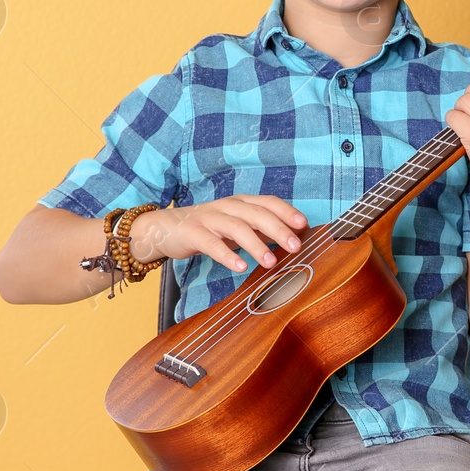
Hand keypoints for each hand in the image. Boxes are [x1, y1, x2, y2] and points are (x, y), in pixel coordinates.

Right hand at [130, 196, 308, 272]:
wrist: (165, 228)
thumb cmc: (208, 228)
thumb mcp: (237, 225)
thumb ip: (261, 230)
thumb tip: (292, 239)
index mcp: (241, 202)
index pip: (268, 202)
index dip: (287, 212)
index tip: (304, 225)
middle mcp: (227, 206)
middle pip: (257, 214)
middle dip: (278, 229)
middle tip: (295, 247)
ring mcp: (210, 218)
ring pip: (237, 228)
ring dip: (256, 245)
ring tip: (271, 262)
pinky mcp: (193, 233)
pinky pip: (212, 244)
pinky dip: (228, 256)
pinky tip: (241, 267)